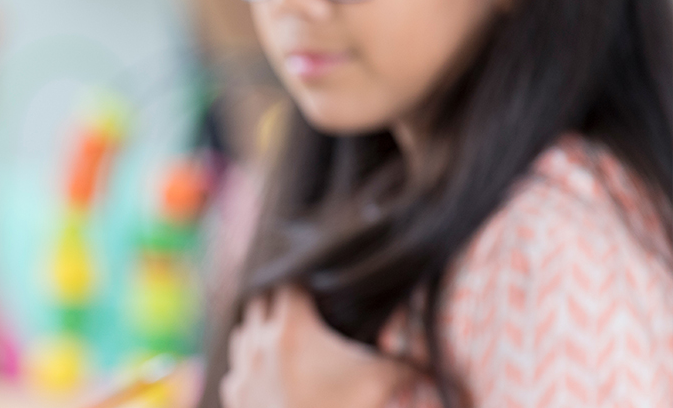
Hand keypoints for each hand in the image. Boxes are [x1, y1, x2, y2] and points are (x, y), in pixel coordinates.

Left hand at [220, 285, 413, 407]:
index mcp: (290, 329)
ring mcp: (241, 369)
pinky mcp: (234, 394)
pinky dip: (249, 364)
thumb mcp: (381, 381)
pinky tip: (267, 371)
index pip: (288, 284)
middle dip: (278, 301)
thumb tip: (440, 355)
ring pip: (242, 332)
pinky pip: (237, 368)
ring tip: (283, 336)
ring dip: (259, 330)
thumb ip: (409, 362)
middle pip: (260, 302)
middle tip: (303, 305)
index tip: (316, 282)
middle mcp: (257, 343)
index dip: (302, 279)